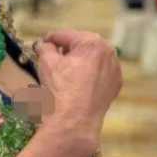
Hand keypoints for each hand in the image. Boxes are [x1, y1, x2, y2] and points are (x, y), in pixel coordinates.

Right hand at [34, 30, 121, 150]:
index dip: (50, 39)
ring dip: (78, 62)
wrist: (74, 121)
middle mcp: (109, 53)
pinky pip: (99, 73)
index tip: (42, 43)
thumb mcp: (46, 62)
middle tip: (51, 57)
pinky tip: (75, 83)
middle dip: (66, 50)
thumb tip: (43, 45)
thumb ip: (44, 47)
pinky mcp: (115, 85)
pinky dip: (88, 75)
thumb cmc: (61, 90)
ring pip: (91, 59)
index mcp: (93, 43)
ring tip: (62, 72)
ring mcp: (114, 69)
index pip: (66, 35)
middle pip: (81, 45)